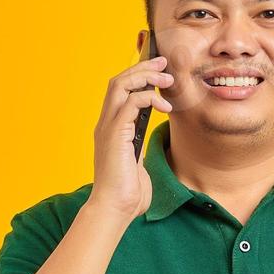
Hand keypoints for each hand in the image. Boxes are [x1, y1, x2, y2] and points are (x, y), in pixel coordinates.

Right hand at [90, 54, 173, 221]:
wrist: (114, 210)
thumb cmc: (127, 194)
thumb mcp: (137, 165)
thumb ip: (139, 151)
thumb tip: (146, 149)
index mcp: (111, 129)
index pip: (118, 91)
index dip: (137, 75)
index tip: (157, 69)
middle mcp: (106, 124)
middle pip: (118, 81)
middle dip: (142, 68)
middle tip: (164, 63)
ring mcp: (108, 128)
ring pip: (121, 85)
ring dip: (146, 77)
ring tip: (167, 79)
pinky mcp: (115, 134)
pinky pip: (130, 103)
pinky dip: (149, 98)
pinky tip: (165, 107)